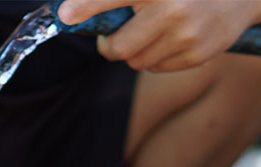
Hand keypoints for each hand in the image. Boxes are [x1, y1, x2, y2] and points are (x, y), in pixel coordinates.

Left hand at [58, 0, 260, 71]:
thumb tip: (80, 8)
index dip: (85, 6)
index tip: (64, 14)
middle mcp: (171, 7)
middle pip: (118, 47)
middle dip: (110, 46)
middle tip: (111, 39)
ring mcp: (185, 34)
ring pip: (135, 60)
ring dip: (135, 50)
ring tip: (153, 30)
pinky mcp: (196, 54)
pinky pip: (156, 67)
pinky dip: (157, 57)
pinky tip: (173, 38)